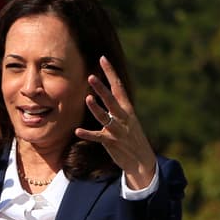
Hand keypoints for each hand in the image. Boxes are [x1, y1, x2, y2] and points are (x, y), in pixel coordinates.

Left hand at [74, 57, 156, 189]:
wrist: (142, 160)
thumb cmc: (132, 137)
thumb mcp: (128, 119)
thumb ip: (117, 107)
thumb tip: (106, 92)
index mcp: (127, 109)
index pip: (118, 86)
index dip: (110, 72)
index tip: (102, 58)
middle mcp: (123, 117)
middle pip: (111, 99)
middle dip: (101, 88)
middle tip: (91, 76)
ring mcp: (117, 130)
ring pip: (105, 117)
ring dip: (96, 108)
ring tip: (88, 98)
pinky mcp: (111, 142)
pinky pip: (98, 137)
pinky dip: (88, 134)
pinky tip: (77, 131)